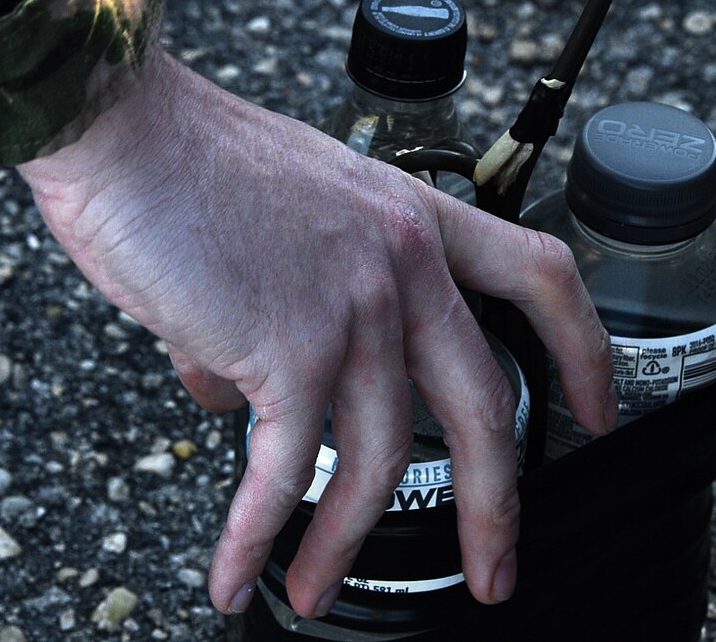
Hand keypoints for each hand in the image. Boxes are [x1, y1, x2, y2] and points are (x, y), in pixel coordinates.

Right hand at [17, 47, 615, 616]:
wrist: (123, 128)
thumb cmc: (182, 158)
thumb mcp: (271, 221)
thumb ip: (276, 311)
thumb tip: (231, 391)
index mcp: (407, 217)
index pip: (537, 276)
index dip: (579, 352)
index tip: (592, 408)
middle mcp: (398, 262)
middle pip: (483, 407)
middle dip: (495, 508)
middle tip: (492, 568)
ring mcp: (352, 307)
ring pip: (378, 459)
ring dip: (342, 542)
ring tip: (314, 587)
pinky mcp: (286, 349)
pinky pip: (284, 470)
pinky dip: (258, 534)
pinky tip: (238, 569)